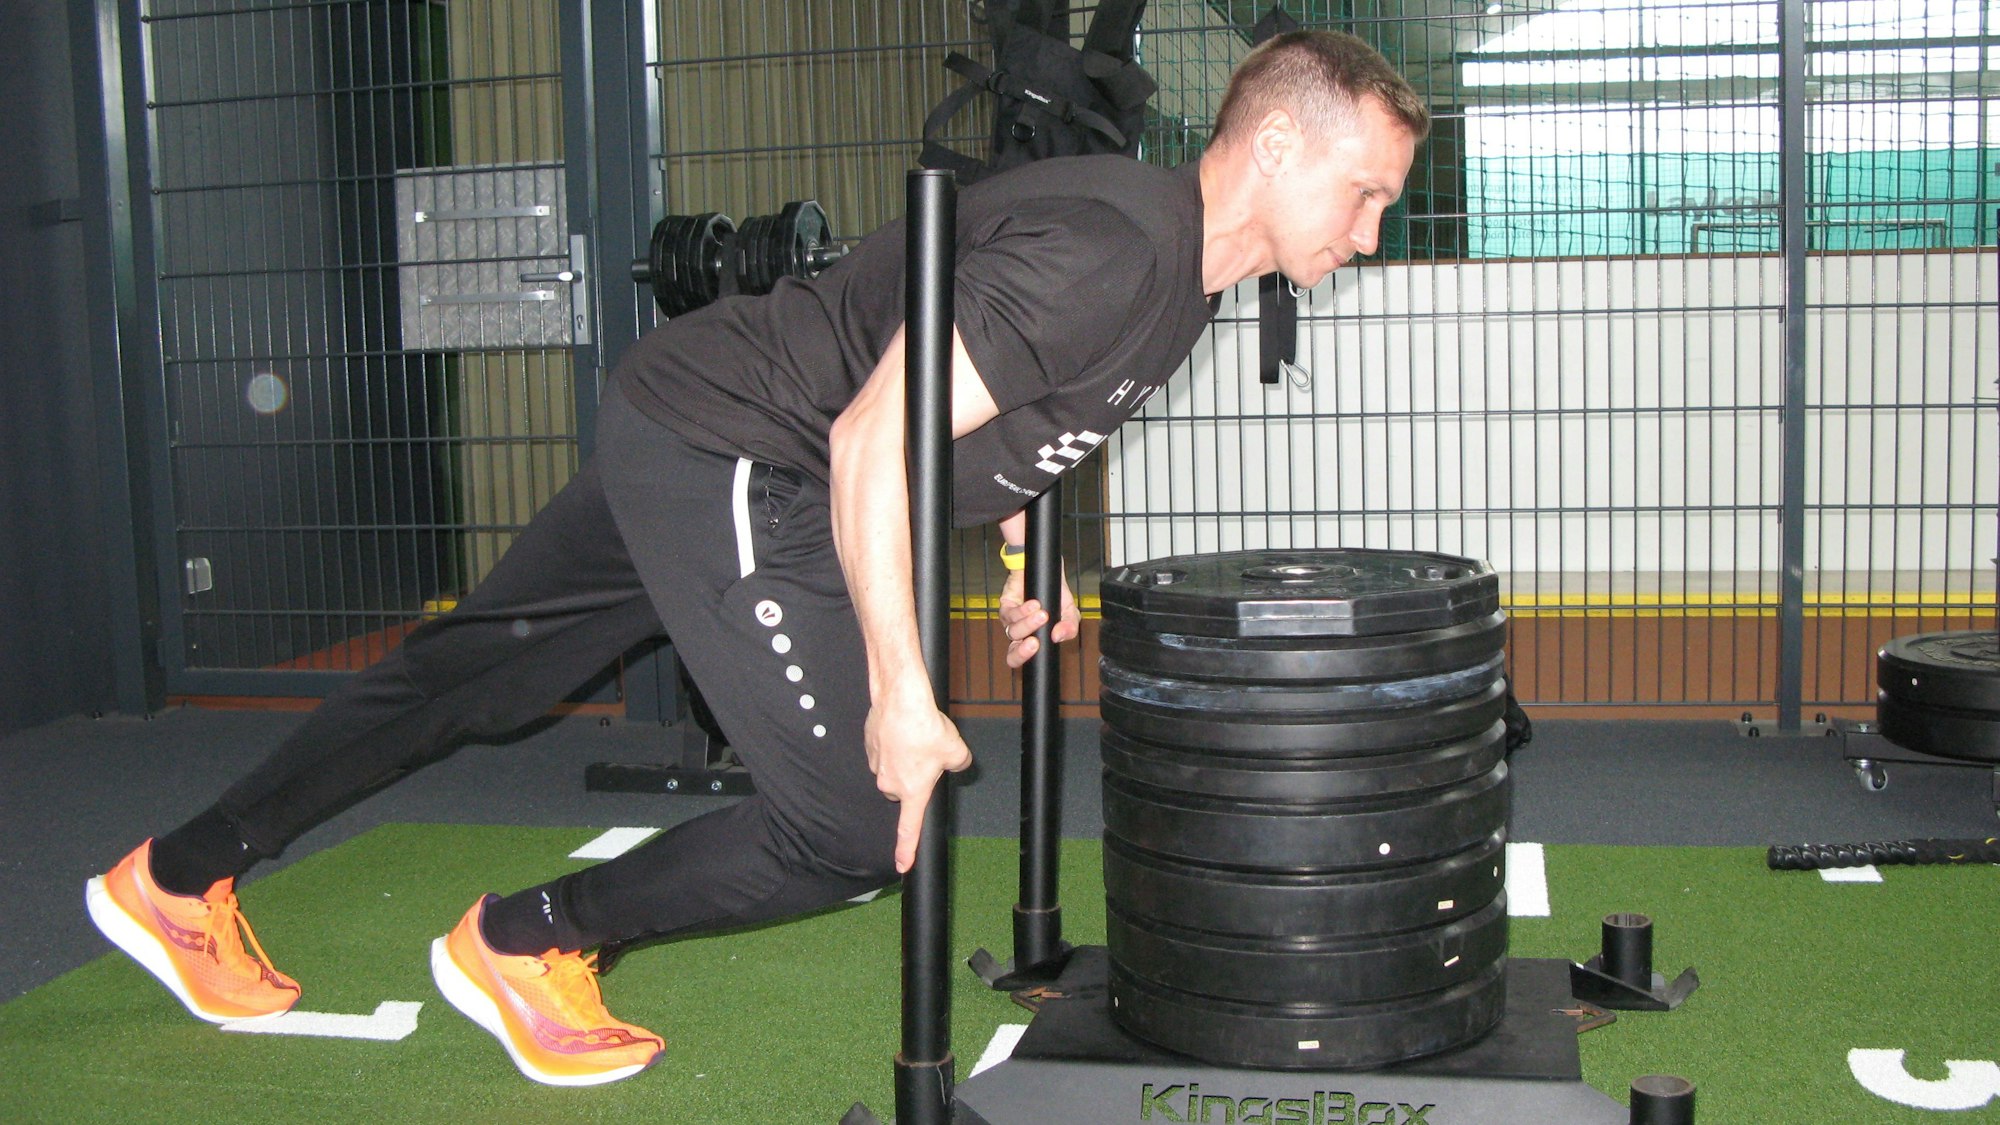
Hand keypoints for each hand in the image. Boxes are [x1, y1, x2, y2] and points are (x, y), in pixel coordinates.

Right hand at [864, 684, 974, 872]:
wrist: (900, 700)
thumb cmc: (925, 727)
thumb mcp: (956, 750)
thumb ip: (959, 764)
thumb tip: (956, 763)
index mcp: (912, 791)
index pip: (908, 829)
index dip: (906, 850)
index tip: (903, 866)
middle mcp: (889, 783)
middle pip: (903, 790)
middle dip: (914, 777)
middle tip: (929, 756)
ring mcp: (876, 764)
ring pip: (893, 768)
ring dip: (904, 758)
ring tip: (917, 737)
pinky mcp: (868, 745)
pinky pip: (884, 750)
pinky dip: (893, 743)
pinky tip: (903, 728)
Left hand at [997, 565, 1080, 668]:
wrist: (1046, 571)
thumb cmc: (1055, 594)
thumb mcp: (1070, 612)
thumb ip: (1070, 627)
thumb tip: (1058, 637)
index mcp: (1032, 640)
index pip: (1023, 658)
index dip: (1026, 659)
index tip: (1040, 650)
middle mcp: (1019, 634)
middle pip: (1012, 653)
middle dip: (1022, 651)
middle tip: (1035, 643)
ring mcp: (1011, 621)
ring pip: (1014, 631)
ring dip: (1029, 624)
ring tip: (1043, 614)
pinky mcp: (1006, 605)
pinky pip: (1011, 613)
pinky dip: (1023, 610)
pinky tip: (1034, 605)